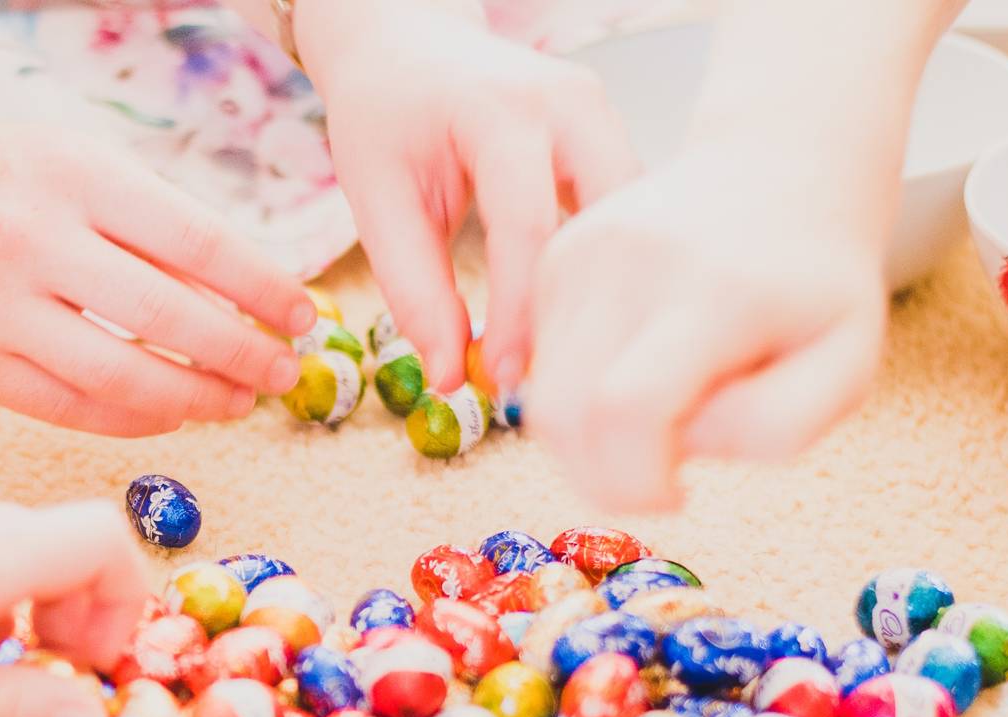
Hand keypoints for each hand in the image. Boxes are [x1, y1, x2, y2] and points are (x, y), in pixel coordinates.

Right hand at [0, 125, 313, 437]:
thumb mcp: (75, 165)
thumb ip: (152, 221)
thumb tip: (249, 293)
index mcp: (73, 176)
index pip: (196, 242)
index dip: (261, 288)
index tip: (301, 315)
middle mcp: (33, 241)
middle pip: (169, 318)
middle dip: (242, 354)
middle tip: (282, 373)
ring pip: (124, 378)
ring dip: (196, 398)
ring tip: (236, 402)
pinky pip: (74, 409)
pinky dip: (135, 418)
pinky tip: (172, 415)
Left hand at [297, 0, 639, 400]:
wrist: (405, 44)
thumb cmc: (385, 113)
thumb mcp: (377, 197)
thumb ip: (414, 289)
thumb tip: (452, 375)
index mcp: (502, 110)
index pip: (528, 228)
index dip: (522, 315)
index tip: (507, 381)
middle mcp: (570, 102)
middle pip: (606, 222)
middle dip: (584, 306)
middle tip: (552, 380)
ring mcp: (601, 113)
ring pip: (630, 220)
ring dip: (606, 289)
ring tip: (568, 358)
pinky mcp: (610, 132)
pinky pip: (624, 209)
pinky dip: (608, 264)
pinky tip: (582, 316)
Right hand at [522, 144, 888, 511]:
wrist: (782, 168)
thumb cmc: (819, 283)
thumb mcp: (847, 366)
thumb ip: (779, 427)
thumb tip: (682, 444)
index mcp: (713, 292)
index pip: (628, 409)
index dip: (635, 483)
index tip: (677, 495)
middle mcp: (630, 263)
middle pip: (562, 415)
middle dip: (603, 478)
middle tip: (661, 475)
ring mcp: (580, 253)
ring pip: (539, 399)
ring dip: (591, 440)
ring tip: (660, 415)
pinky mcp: (554, 258)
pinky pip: (541, 367)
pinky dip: (578, 396)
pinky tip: (636, 373)